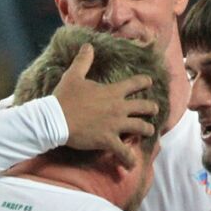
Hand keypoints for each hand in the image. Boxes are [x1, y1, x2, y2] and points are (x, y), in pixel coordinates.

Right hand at [52, 44, 159, 166]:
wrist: (56, 119)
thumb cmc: (64, 97)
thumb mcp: (73, 75)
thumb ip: (83, 60)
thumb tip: (88, 45)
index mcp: (112, 91)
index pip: (134, 84)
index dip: (144, 81)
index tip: (149, 81)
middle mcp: (119, 108)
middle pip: (144, 107)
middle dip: (151, 108)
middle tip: (154, 109)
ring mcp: (116, 125)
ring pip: (141, 128)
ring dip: (147, 129)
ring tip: (149, 131)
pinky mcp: (109, 140)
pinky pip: (124, 152)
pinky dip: (129, 159)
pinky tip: (131, 164)